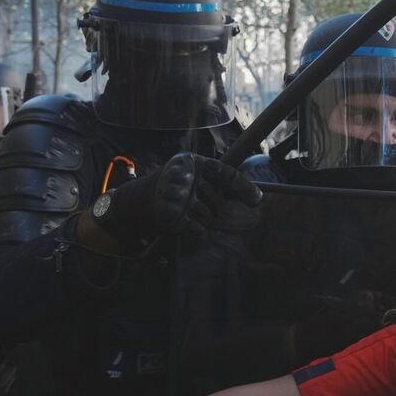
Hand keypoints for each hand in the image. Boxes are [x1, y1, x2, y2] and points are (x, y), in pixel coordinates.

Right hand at [92, 153, 261, 244]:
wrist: (138, 202)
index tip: (257, 200)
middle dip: (216, 207)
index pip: (225, 173)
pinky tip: (193, 228)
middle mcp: (184, 176)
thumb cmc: (175, 190)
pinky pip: (197, 229)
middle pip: (218, 200)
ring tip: (190, 212)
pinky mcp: (169, 215)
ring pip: (209, 215)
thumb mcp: (195, 178)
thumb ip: (220, 182)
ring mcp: (176, 195)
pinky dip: (198, 232)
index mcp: (193, 163)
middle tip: (202, 205)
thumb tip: (255, 197)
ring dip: (204, 219)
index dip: (242, 187)